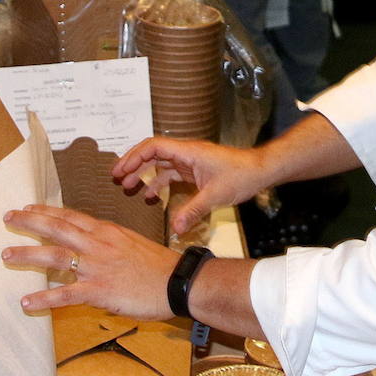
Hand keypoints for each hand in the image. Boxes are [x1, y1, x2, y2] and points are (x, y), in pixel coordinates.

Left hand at [3, 205, 178, 318]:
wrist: (178, 281)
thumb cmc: (159, 265)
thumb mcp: (131, 243)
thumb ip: (108, 243)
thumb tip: (91, 247)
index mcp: (106, 231)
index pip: (70, 216)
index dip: (47, 211)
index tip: (28, 206)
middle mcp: (97, 244)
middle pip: (56, 228)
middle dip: (29, 222)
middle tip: (8, 217)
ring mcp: (96, 267)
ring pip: (54, 256)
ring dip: (28, 255)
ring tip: (6, 255)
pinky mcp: (99, 290)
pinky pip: (65, 295)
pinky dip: (44, 298)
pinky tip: (27, 302)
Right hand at [114, 138, 270, 235]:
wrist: (259, 171)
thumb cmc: (241, 174)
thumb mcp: (215, 195)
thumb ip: (193, 210)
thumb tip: (175, 228)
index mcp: (188, 152)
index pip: (153, 147)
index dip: (134, 157)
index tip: (120, 169)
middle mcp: (186, 154)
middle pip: (152, 154)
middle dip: (132, 164)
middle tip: (116, 177)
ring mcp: (190, 162)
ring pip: (160, 164)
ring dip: (143, 174)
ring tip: (128, 187)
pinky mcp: (195, 171)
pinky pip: (171, 174)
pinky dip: (159, 183)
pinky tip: (152, 197)